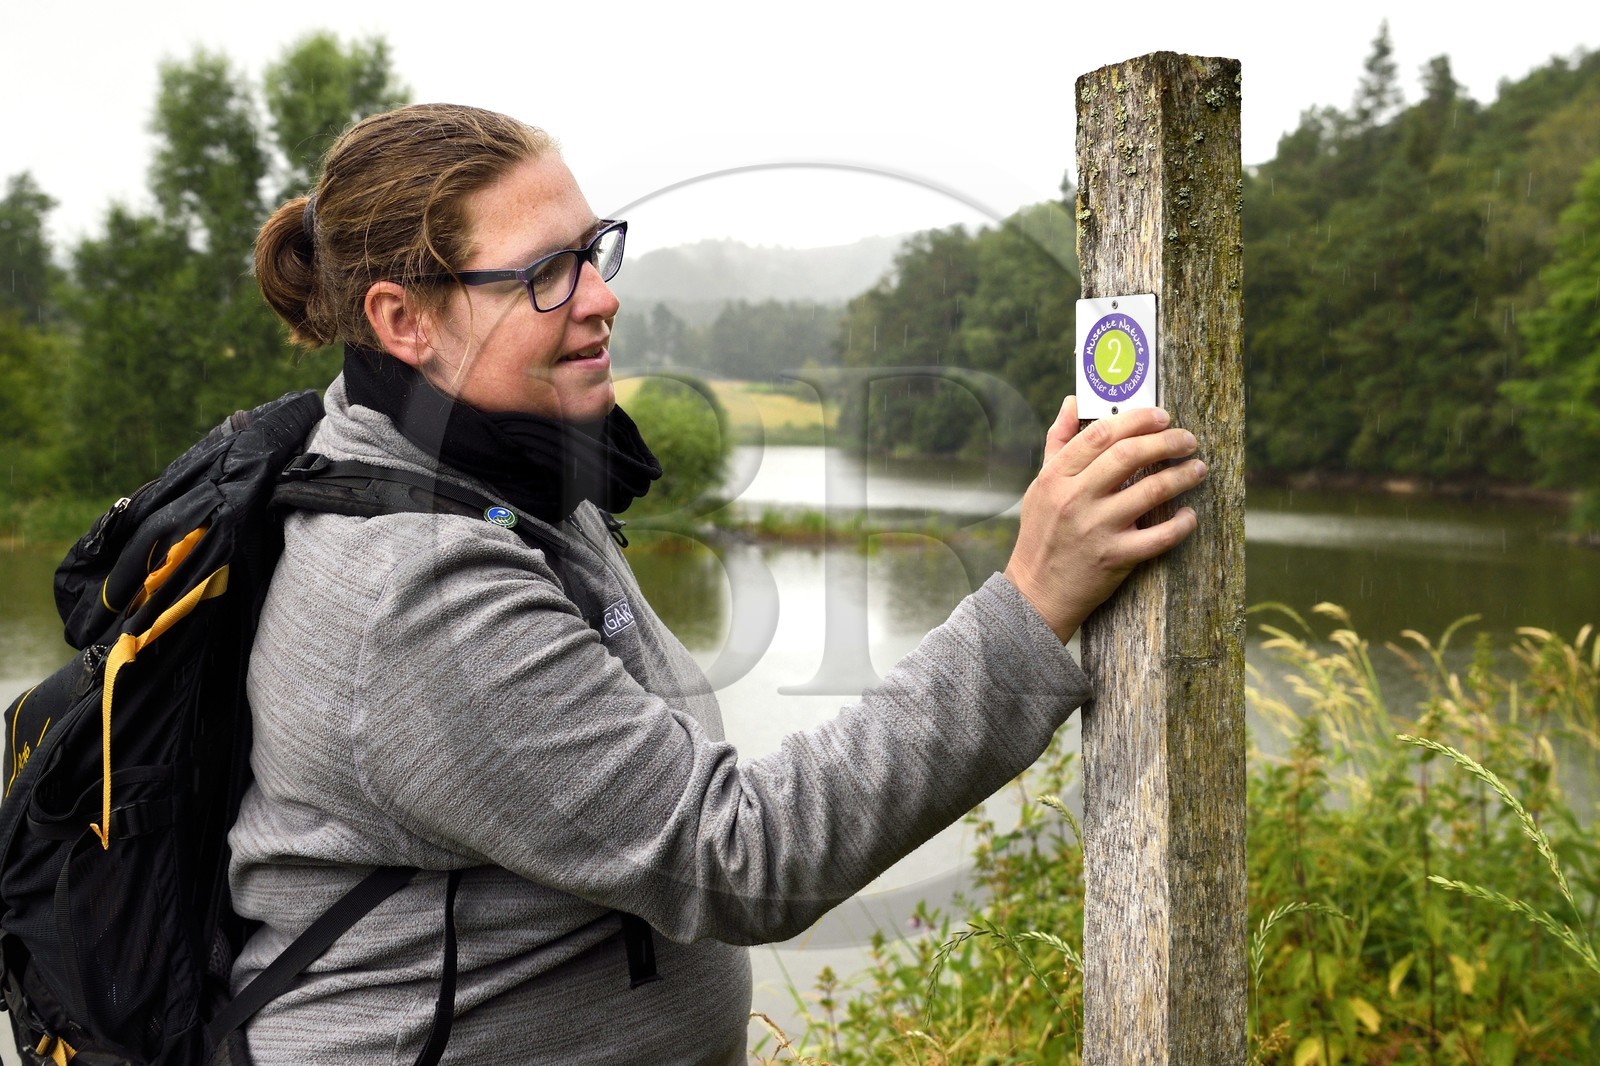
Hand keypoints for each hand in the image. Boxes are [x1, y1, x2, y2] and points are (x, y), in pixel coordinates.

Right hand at [1004, 396, 1204, 642]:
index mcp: (1057, 476)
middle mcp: (1076, 498)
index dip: (1137, 420)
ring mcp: (1097, 528)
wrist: (1037, 592)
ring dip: (1182, 476)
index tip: (1161, 416)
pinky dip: (1181, 523)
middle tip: (1188, 440)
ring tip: (1198, 469)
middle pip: (1129, 455)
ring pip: (1151, 490)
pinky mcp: (1115, 557)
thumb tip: (1072, 402)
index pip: (1101, 434)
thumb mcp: (1041, 485)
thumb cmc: (1042, 534)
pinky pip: (1159, 537)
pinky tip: (1190, 514)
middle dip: (1167, 441)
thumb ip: (1058, 442)